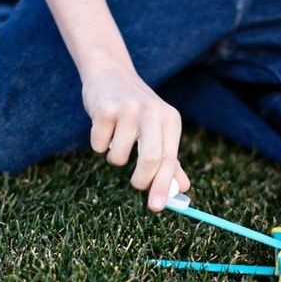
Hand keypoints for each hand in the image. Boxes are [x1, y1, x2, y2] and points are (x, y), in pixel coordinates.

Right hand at [82, 65, 189, 210]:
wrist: (110, 74)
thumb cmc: (137, 110)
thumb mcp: (158, 130)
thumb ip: (170, 160)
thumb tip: (181, 189)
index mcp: (169, 119)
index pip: (170, 159)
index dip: (163, 186)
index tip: (157, 207)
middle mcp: (152, 112)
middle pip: (150, 159)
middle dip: (141, 180)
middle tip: (137, 185)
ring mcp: (128, 109)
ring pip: (119, 157)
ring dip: (115, 157)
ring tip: (117, 139)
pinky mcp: (105, 109)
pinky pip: (99, 146)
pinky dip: (100, 144)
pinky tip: (104, 127)